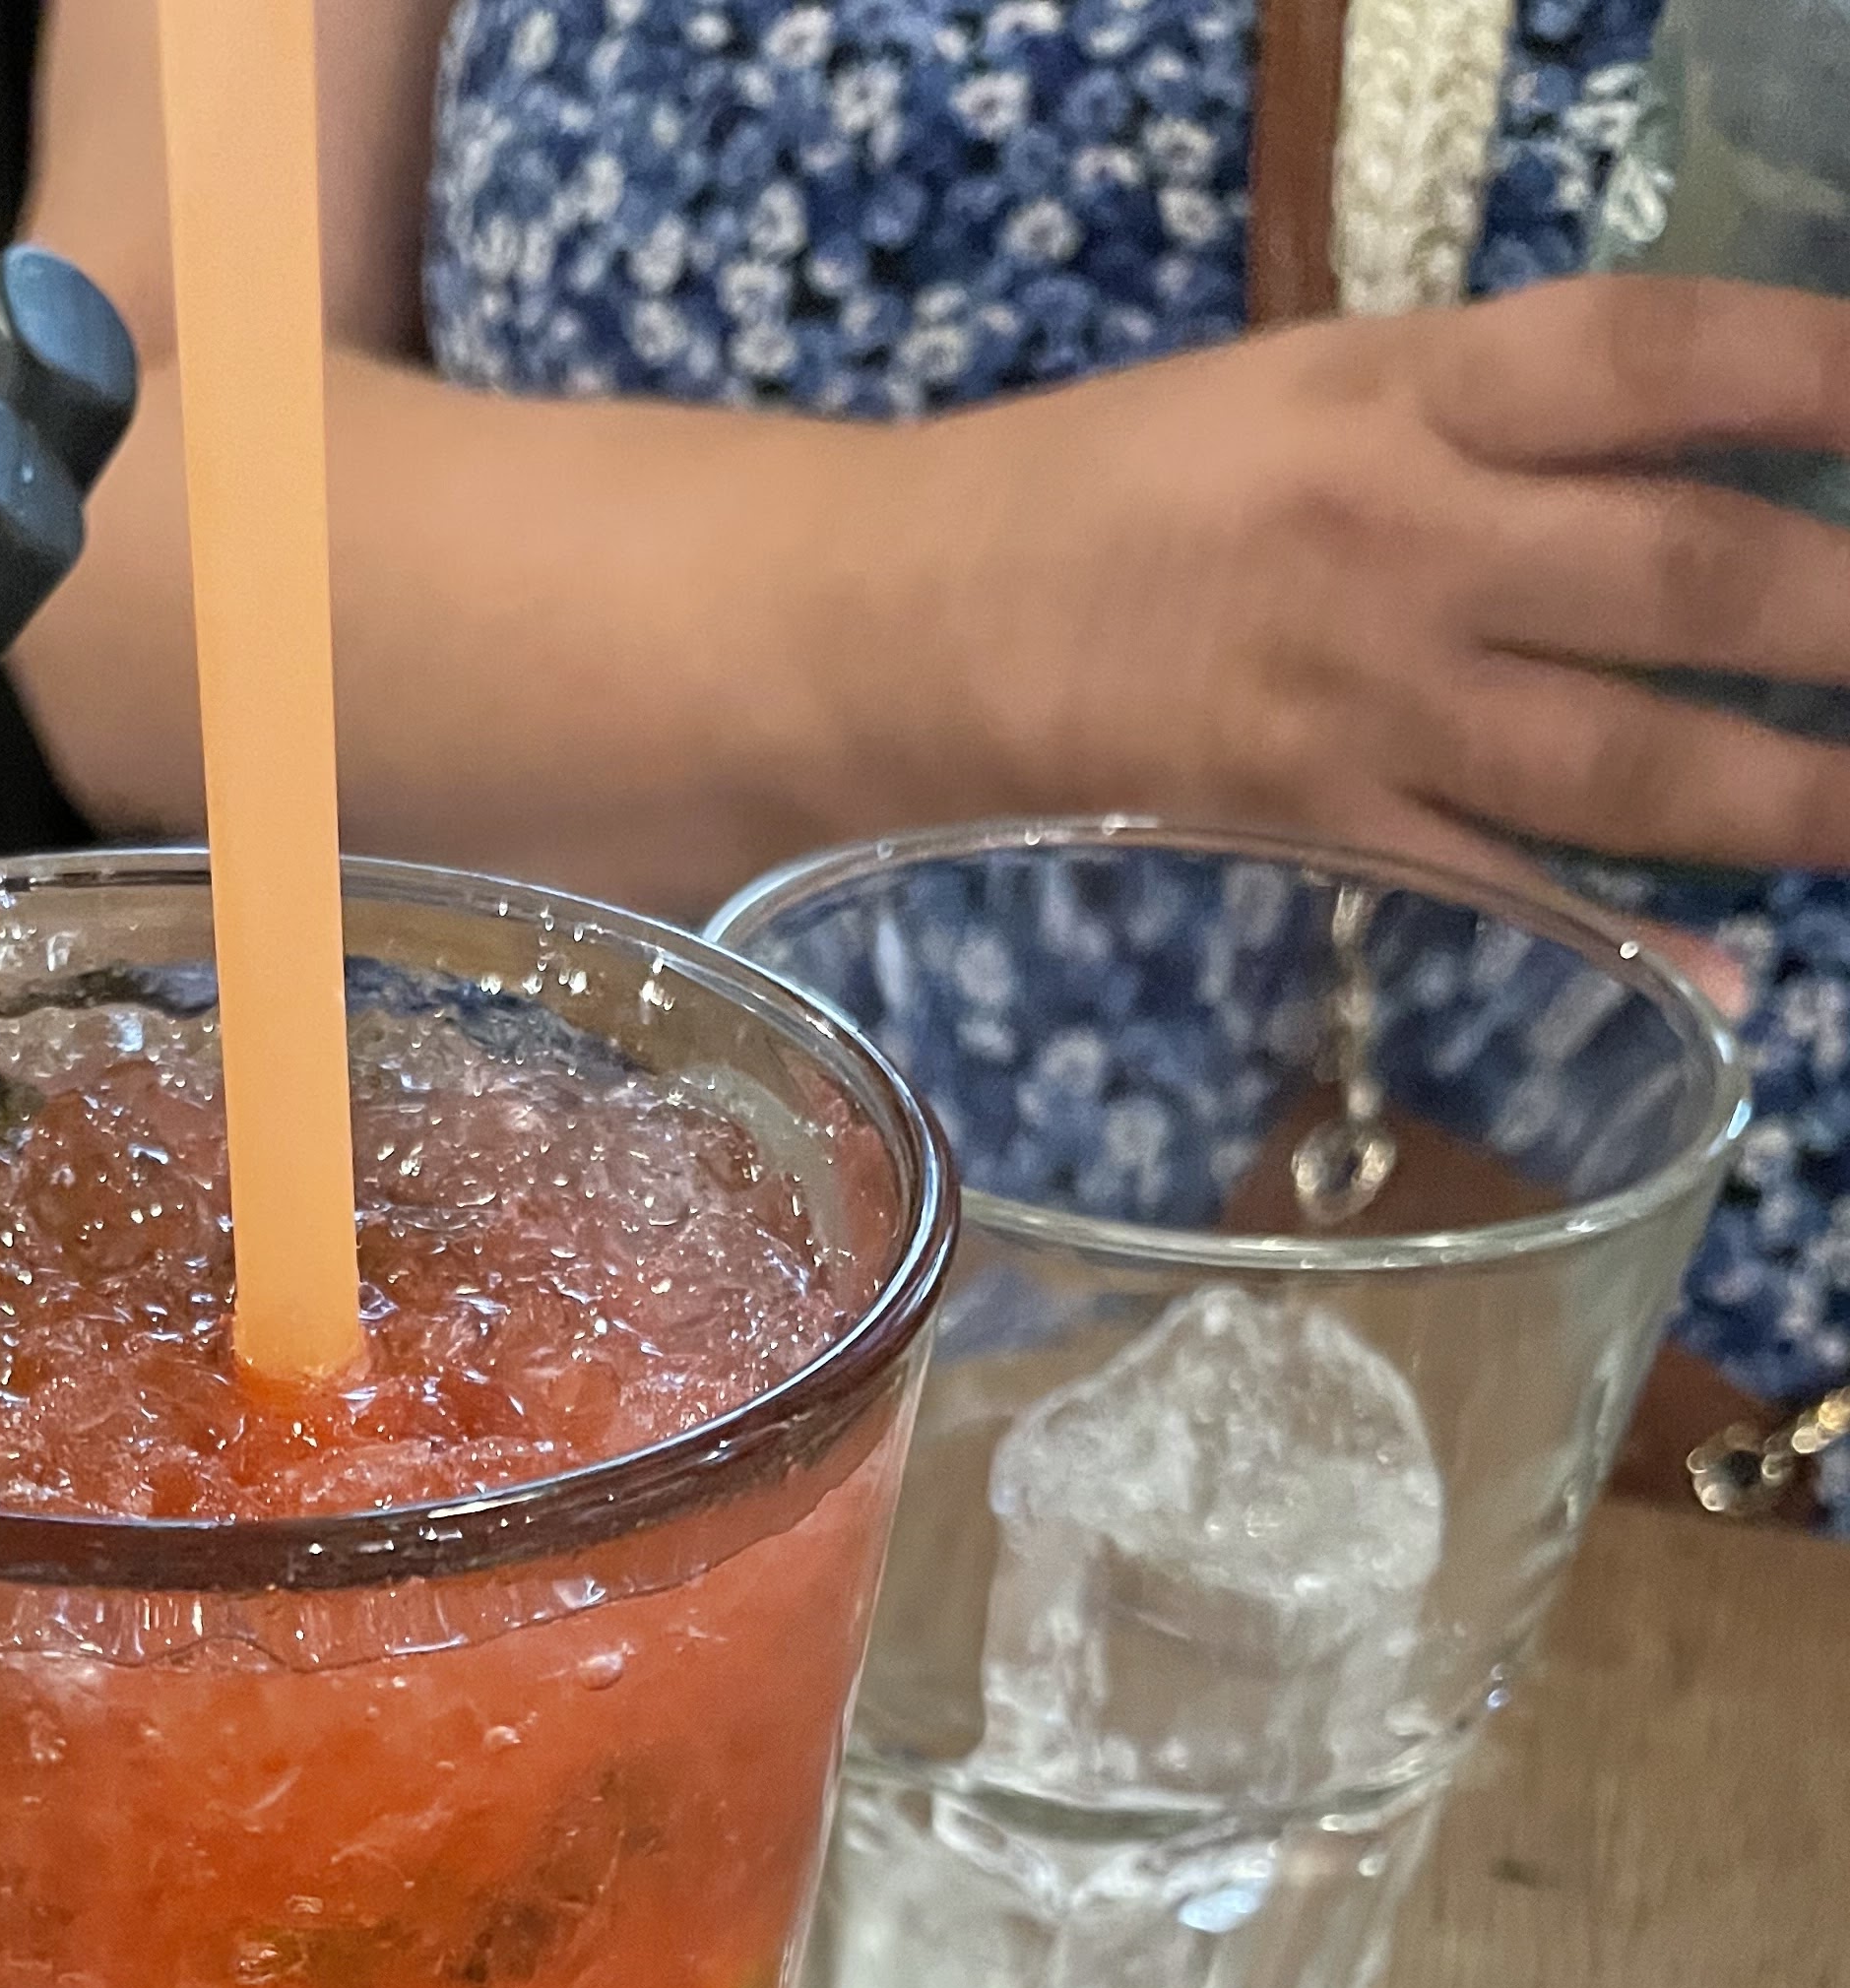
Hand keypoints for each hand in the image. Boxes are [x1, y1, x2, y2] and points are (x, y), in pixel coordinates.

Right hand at [901, 275, 1849, 884]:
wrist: (885, 627)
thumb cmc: (1095, 496)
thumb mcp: (1296, 394)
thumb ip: (1474, 423)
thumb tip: (1663, 459)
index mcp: (1395, 388)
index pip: (1647, 355)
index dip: (1810, 371)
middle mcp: (1396, 538)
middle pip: (1678, 567)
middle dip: (1842, 610)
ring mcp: (1356, 702)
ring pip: (1613, 751)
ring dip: (1780, 789)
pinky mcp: (1303, 828)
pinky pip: (1487, 890)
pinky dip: (1609, 939)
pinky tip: (1716, 981)